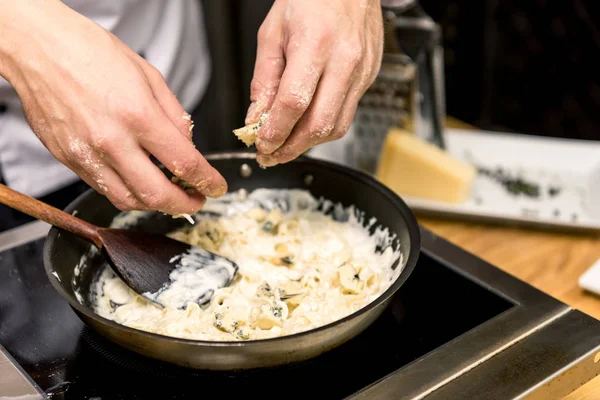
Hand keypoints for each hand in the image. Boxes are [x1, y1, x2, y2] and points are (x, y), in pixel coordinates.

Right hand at [0, 0, 225, 214]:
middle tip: (196, 199)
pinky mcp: (68, 159)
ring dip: (155, 205)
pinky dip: (128, 193)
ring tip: (169, 193)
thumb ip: (175, 116)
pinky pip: (104, 189)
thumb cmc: (91, 52)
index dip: (207, 181)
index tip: (216, 187)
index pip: (184, 163)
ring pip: (128, 200)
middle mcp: (111, 141)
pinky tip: (139, 182)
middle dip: (184, 205)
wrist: (38, 48)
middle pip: (157, 196)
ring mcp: (86, 154)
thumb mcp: (149, 75)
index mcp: (138, 115)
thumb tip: (188, 147)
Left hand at [246, 0, 383, 166]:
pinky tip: (306, 126)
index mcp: (315, 44)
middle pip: (318, 124)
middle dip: (291, 149)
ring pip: (336, 127)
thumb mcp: (272, 32)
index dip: (275, 131)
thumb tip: (257, 118)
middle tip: (270, 155)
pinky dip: (324, 128)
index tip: (261, 144)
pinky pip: (346, 115)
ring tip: (286, 145)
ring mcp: (361, 72)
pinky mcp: (370, 78)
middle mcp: (344, 61)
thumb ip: (264, 79)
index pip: (294, 103)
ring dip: (308, 144)